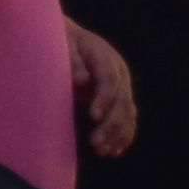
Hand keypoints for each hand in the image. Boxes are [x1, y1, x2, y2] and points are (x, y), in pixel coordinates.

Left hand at [73, 15, 141, 161]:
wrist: (70, 37)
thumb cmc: (62, 40)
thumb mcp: (63, 44)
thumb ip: (72, 61)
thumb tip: (82, 80)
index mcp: (106, 58)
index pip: (109, 80)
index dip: (104, 99)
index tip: (93, 116)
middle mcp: (119, 73)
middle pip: (122, 101)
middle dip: (110, 124)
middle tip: (95, 143)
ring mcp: (122, 87)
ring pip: (127, 113)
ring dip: (117, 134)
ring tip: (102, 152)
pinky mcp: (119, 98)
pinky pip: (126, 118)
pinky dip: (123, 135)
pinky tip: (114, 151)